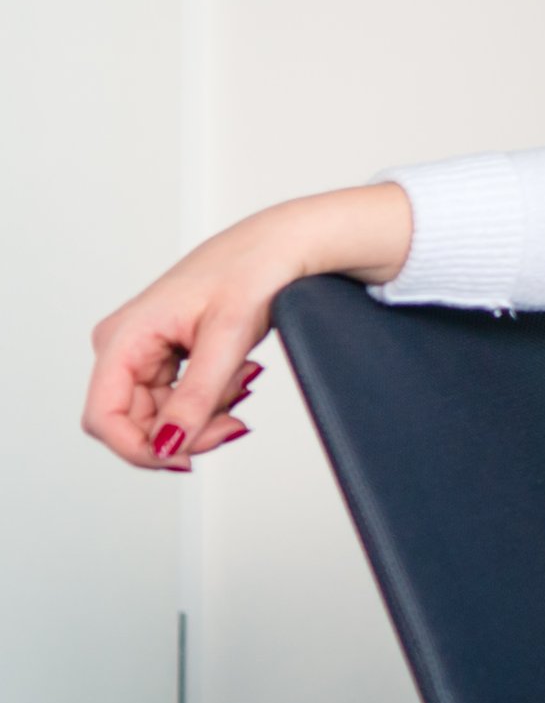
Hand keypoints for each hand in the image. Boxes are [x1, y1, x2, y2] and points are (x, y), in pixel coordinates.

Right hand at [84, 183, 414, 469]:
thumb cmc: (251, 270)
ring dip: (203, 415)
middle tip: (234, 425)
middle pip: (134, 422)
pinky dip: (211, 399)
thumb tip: (168, 446)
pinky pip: (179, 398)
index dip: (139, 449)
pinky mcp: (167, 355)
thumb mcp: (227, 338)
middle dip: (184, 433)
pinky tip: (239, 377)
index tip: (186, 458)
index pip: (103, 417)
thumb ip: (197, 397)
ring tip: (244, 382)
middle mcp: (124, 345)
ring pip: (161, 415)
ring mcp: (143, 351)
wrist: (282, 244)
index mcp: (124, 337)